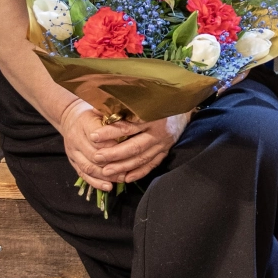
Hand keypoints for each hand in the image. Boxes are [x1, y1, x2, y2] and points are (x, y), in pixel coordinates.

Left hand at [61, 101, 190, 189]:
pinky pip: (152, 164)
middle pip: (134, 146)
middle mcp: (158, 131)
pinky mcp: (166, 151)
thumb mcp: (142, 98)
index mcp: (151, 115)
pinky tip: (126, 178)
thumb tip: (99, 110)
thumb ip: (122, 105)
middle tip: (97, 157)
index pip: (127, 126)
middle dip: (114, 154)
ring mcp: (163, 143)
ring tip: (106, 172)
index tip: (93, 136)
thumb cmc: (157, 99)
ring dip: (123, 166)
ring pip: (142, 158)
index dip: (109, 132)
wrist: (183, 104)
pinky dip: (139, 172)